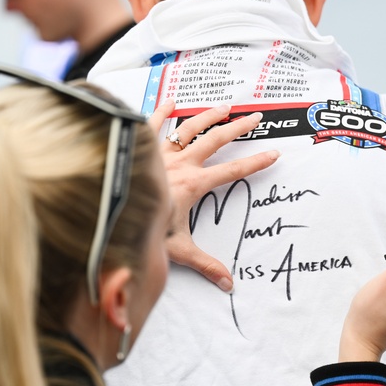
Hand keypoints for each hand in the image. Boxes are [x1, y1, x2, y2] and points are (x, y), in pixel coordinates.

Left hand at [149, 100, 279, 291]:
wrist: (111, 210)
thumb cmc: (142, 229)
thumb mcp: (178, 249)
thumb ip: (205, 264)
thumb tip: (228, 283)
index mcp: (194, 185)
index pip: (232, 171)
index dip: (255, 162)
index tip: (274, 153)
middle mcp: (181, 164)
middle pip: (215, 141)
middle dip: (238, 128)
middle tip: (255, 117)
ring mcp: (161, 154)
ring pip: (189, 129)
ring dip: (208, 116)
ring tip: (224, 107)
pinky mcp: (142, 149)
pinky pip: (151, 125)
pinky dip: (160, 112)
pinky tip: (170, 101)